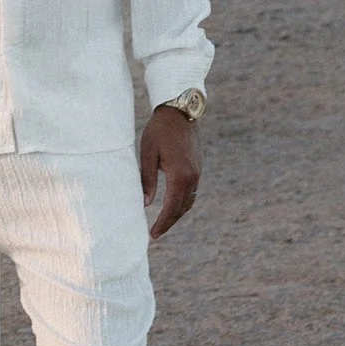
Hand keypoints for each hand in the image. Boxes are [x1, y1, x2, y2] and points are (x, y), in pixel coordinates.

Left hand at [138, 104, 200, 240]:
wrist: (180, 110)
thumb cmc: (159, 130)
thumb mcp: (148, 153)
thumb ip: (148, 179)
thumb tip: (147, 204)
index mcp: (180, 175)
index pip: (171, 207)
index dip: (162, 223)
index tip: (153, 235)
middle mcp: (192, 177)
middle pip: (181, 208)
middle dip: (169, 222)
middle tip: (155, 234)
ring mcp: (197, 172)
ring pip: (189, 201)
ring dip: (177, 214)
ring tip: (163, 223)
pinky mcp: (197, 167)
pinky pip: (192, 192)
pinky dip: (182, 203)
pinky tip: (172, 205)